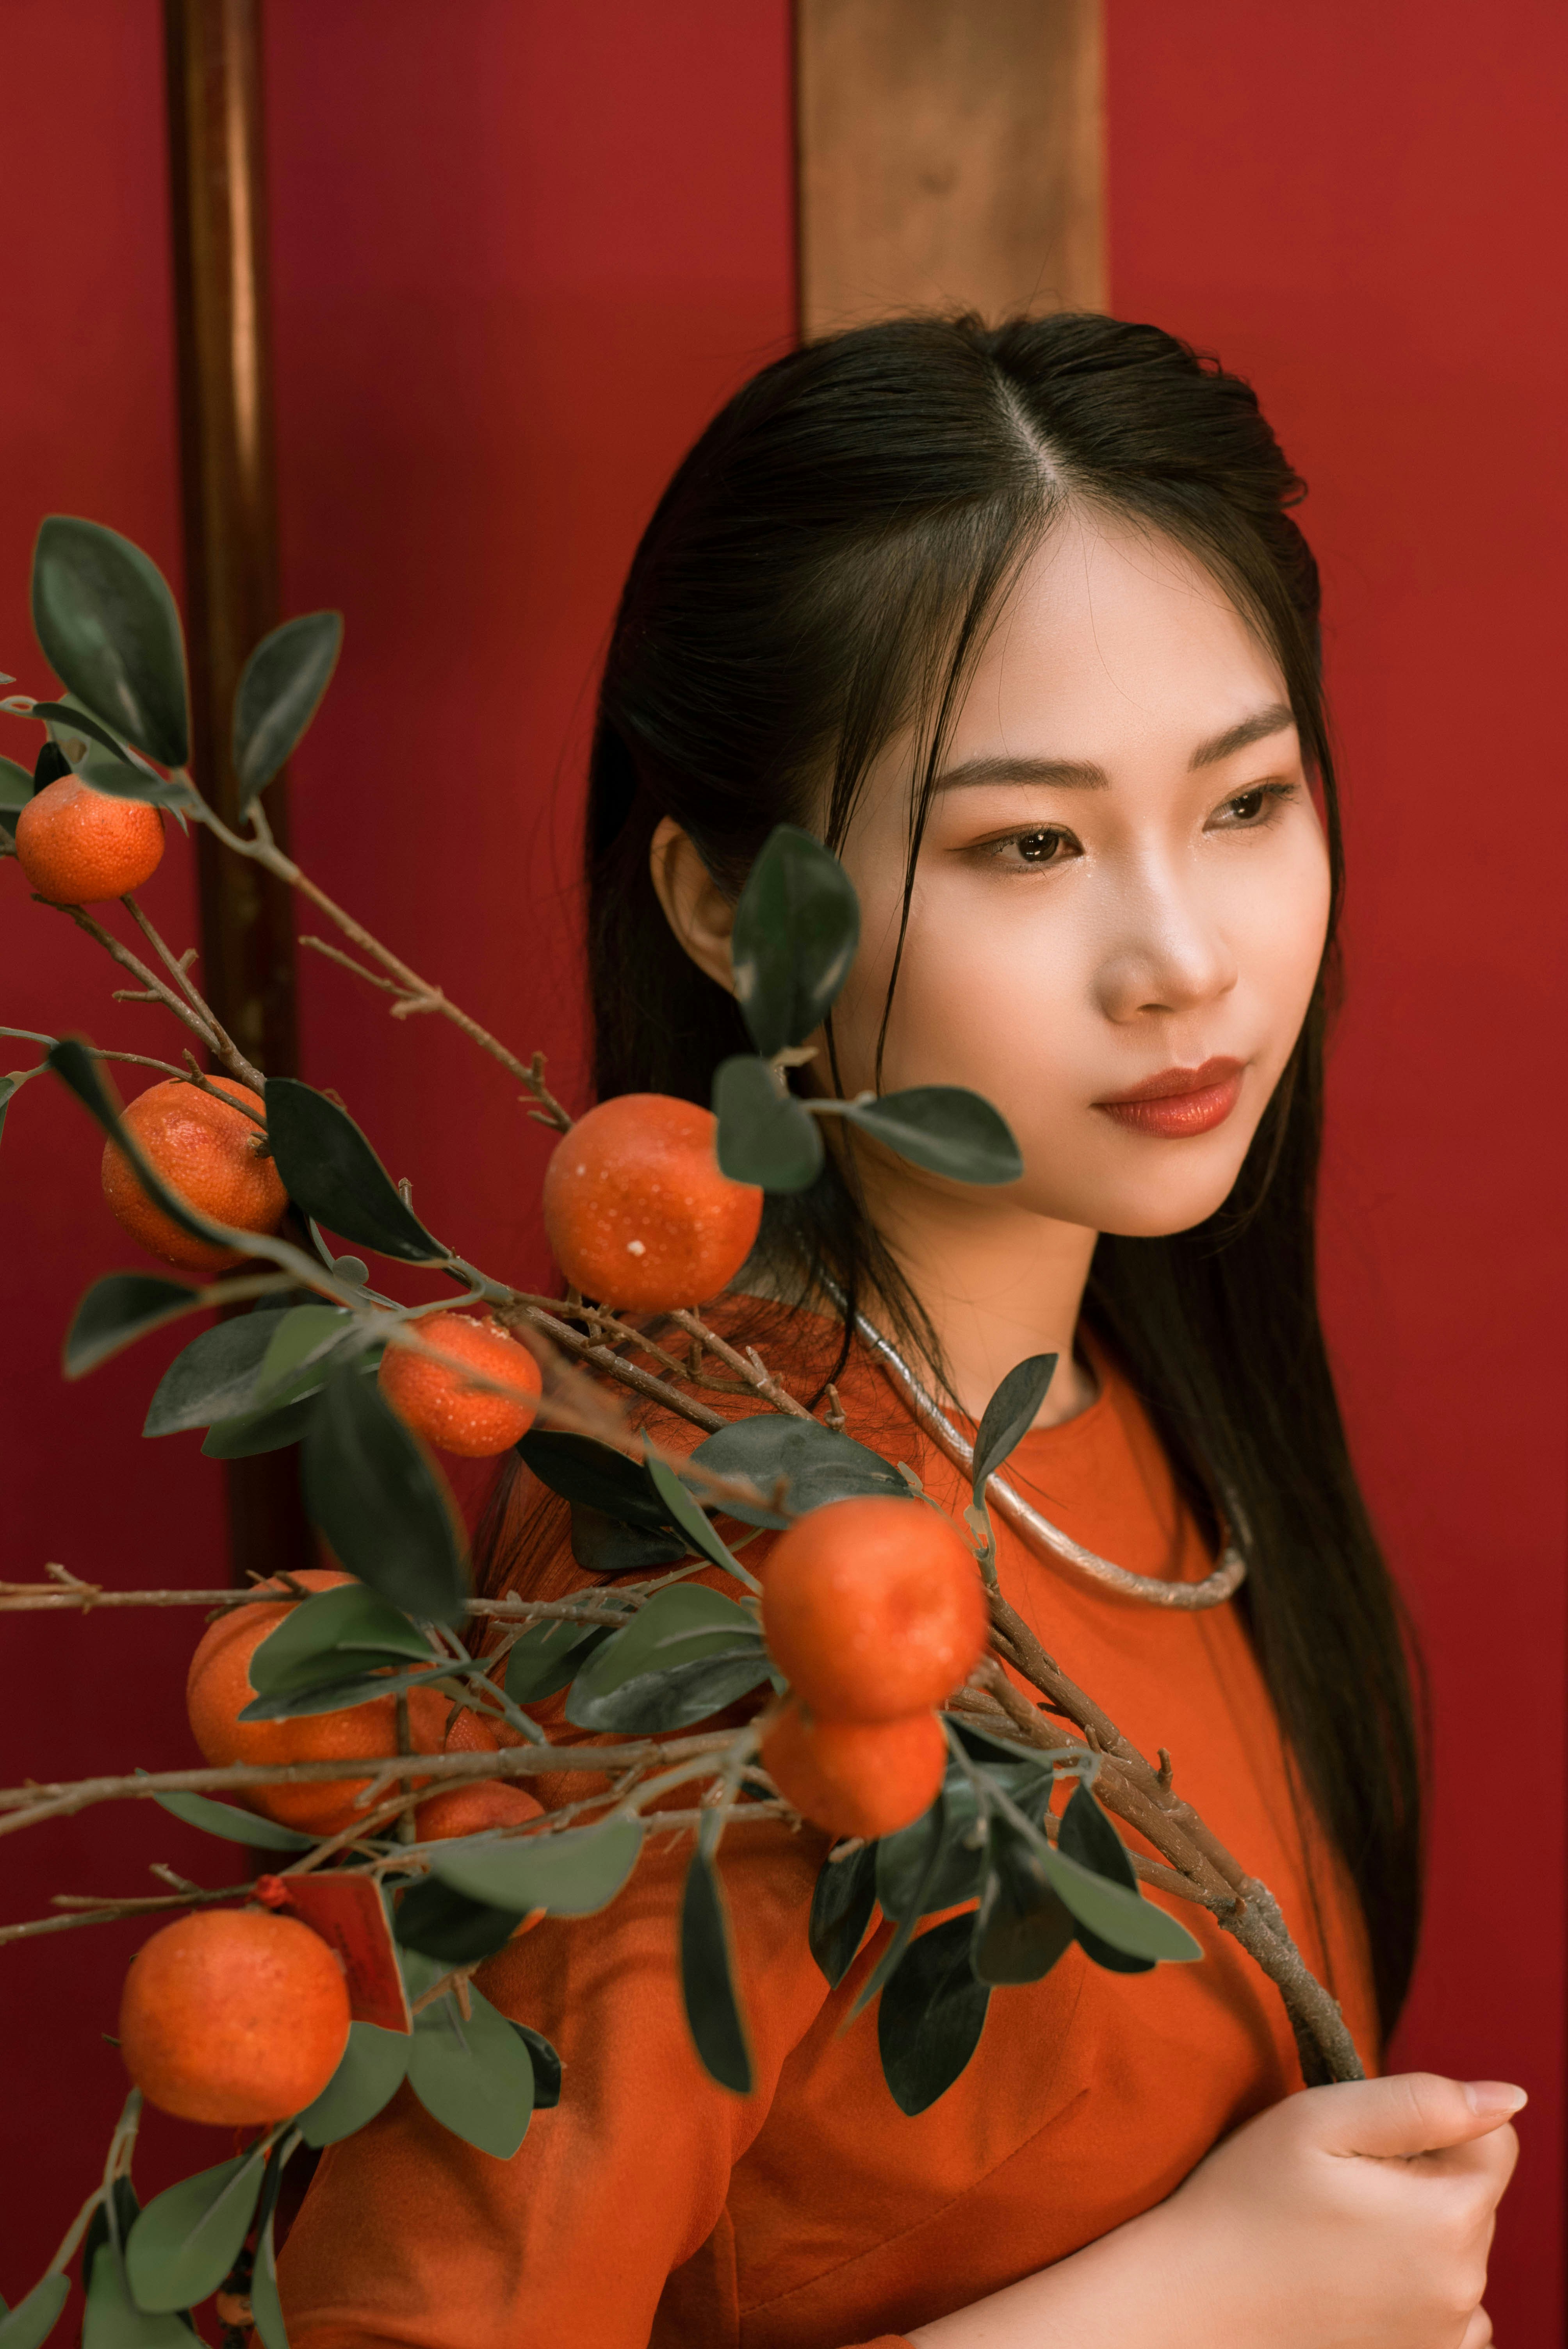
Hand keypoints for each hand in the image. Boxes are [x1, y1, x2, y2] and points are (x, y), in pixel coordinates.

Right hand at [907, 2072, 1522, 2348]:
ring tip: (1339, 2234)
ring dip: (1416, 2233)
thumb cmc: (1247, 2202)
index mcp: (1447, 2219)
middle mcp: (1464, 2290)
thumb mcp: (1321, 2121)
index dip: (1432, 2127)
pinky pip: (1447, 2307)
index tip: (1369, 2145)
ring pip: (1458, 2251)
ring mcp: (1444, 2336)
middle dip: (1421, 2178)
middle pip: (1474, 2197)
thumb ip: (1423, 2102)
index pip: (1497, 2143)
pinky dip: (1412, 2286)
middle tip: (1340, 2186)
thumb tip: (1510, 2099)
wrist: (1192, 2304)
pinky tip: (1350, 2278)